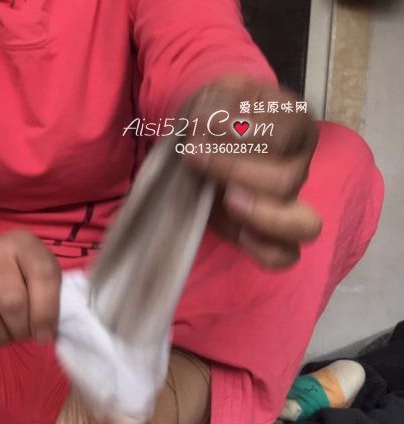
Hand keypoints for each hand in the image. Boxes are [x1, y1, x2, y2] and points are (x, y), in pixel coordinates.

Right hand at [0, 195, 60, 349]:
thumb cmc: (13, 272)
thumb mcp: (39, 270)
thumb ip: (50, 297)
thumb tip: (44, 335)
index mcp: (23, 244)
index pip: (43, 276)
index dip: (47, 314)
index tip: (45, 334)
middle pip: (12, 303)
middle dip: (22, 330)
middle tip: (23, 333)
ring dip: (1, 338)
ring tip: (6, 333)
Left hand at [181, 77, 321, 268]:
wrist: (205, 135)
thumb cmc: (215, 113)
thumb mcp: (215, 94)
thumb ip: (216, 104)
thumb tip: (207, 123)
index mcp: (295, 124)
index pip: (282, 133)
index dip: (238, 132)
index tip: (197, 126)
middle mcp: (299, 166)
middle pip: (286, 181)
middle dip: (233, 170)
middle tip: (194, 157)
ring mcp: (289, 203)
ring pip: (303, 225)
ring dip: (262, 215)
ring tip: (228, 200)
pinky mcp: (269, 232)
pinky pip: (285, 255)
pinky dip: (266, 251)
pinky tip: (241, 235)